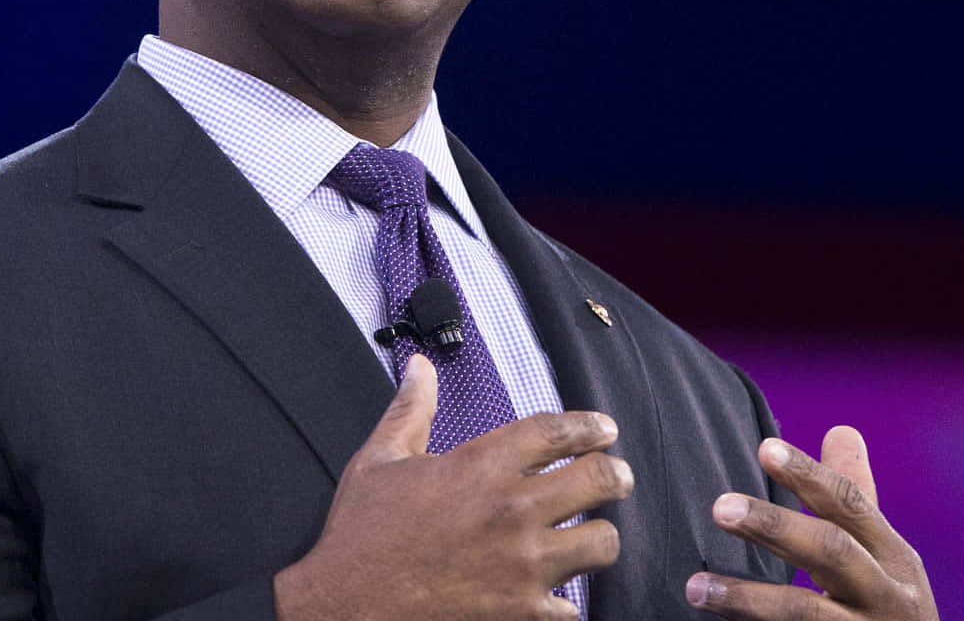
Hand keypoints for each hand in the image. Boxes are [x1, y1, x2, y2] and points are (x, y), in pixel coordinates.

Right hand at [274, 355, 629, 620]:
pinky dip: (567, 601)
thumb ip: (411, 409)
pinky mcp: (522, 613)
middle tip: (617, 477)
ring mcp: (522, 565)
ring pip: (602, 543)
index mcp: (479, 466)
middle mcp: (511, 511)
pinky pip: (574, 606)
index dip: (589, 426)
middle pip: (598, 479)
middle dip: (615, 474)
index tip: (604, 430)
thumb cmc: (361, 534)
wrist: (346, 608)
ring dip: (599, 536)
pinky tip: (555, 594)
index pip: (556, 431)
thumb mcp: (380, 460)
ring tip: (591, 535)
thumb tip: (420, 367)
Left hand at [686, 426, 937, 620]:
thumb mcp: (884, 554)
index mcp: (893, 558)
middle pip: (832, 553)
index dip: (809, 476)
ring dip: (748, 599)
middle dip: (776, 527)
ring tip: (694, 587)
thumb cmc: (888, 605)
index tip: (765, 448)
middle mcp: (887, 597)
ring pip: (806, 614)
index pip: (850, 505)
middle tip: (720, 507)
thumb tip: (840, 430)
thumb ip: (855, 498)